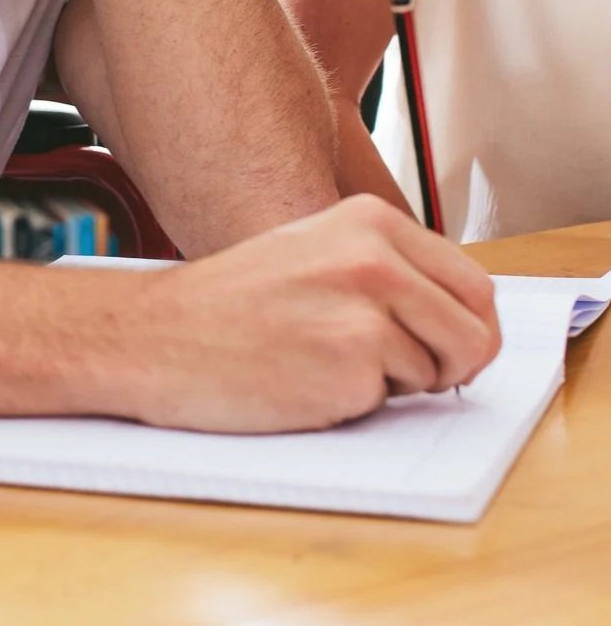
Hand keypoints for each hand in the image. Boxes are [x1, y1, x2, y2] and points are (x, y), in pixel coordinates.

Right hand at [112, 196, 501, 432]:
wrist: (150, 335)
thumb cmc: (223, 305)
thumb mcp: (310, 256)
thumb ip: (383, 272)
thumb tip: (463, 323)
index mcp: (368, 221)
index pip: (473, 285)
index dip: (463, 329)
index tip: (439, 348)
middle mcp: (373, 257)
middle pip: (476, 331)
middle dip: (451, 365)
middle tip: (400, 375)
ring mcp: (364, 310)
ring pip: (439, 370)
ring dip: (395, 385)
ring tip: (324, 365)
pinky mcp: (349, 365)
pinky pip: (390, 402)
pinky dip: (356, 404)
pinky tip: (302, 382)